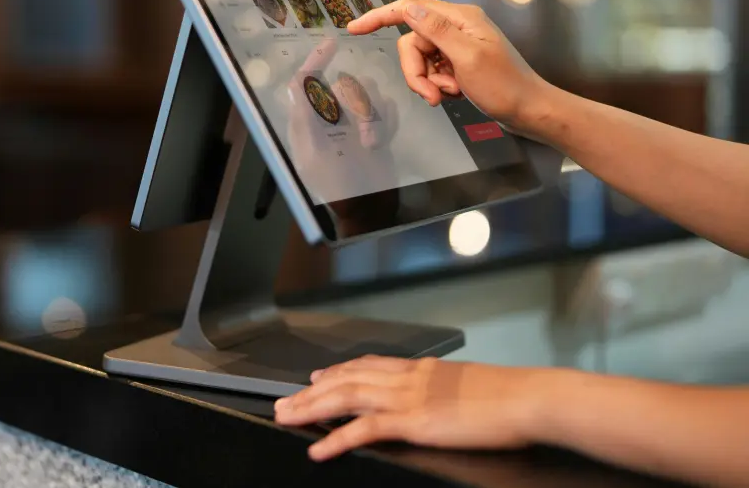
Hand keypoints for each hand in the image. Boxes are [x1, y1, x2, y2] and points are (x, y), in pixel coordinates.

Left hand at [273, 355, 552, 460]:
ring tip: (287, 418)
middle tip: (286, 401)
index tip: (317, 376)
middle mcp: (408, 377)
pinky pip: (365, 429)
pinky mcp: (415, 421)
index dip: (338, 371)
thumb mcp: (470, 386)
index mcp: (422, 369)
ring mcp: (409, 398)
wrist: (529, 398)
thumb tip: (443, 399)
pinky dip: (337, 438)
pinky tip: (319, 449)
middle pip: (347, 379)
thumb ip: (447, 390)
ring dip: (312, 408)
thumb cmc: (511, 398)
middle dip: (312, 391)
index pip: (369, 365)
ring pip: (346, 397)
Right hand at [348, 0, 551, 134]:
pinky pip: (433, 71)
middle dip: (415, 71)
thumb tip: (407, 8)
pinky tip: (456, 93)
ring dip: (428, 81)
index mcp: (459, 18)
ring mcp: (457, 45)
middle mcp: (456, 26)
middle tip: (433, 95)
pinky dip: (438, 85)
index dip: (379, 16)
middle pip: (412, 42)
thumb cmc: (505, 86)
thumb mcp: (467, 58)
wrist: (530, 110)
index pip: (409, 8)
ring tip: (449, 95)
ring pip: (421, 60)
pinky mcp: (459, 62)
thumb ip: (435, 30)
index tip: (354, 28)